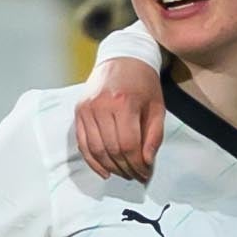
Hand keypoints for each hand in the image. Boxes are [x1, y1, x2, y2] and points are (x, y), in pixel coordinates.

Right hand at [71, 53, 165, 181]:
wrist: (122, 59)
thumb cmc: (143, 84)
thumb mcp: (158, 107)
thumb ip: (154, 136)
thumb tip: (146, 162)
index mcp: (124, 103)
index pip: (128, 145)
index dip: (137, 165)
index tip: (145, 174)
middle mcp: (102, 105)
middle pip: (112, 149)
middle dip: (126, 168)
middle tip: (136, 176)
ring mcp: (87, 108)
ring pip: (96, 149)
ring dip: (111, 168)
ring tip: (124, 174)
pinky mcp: (79, 111)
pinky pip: (83, 143)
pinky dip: (93, 161)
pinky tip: (105, 172)